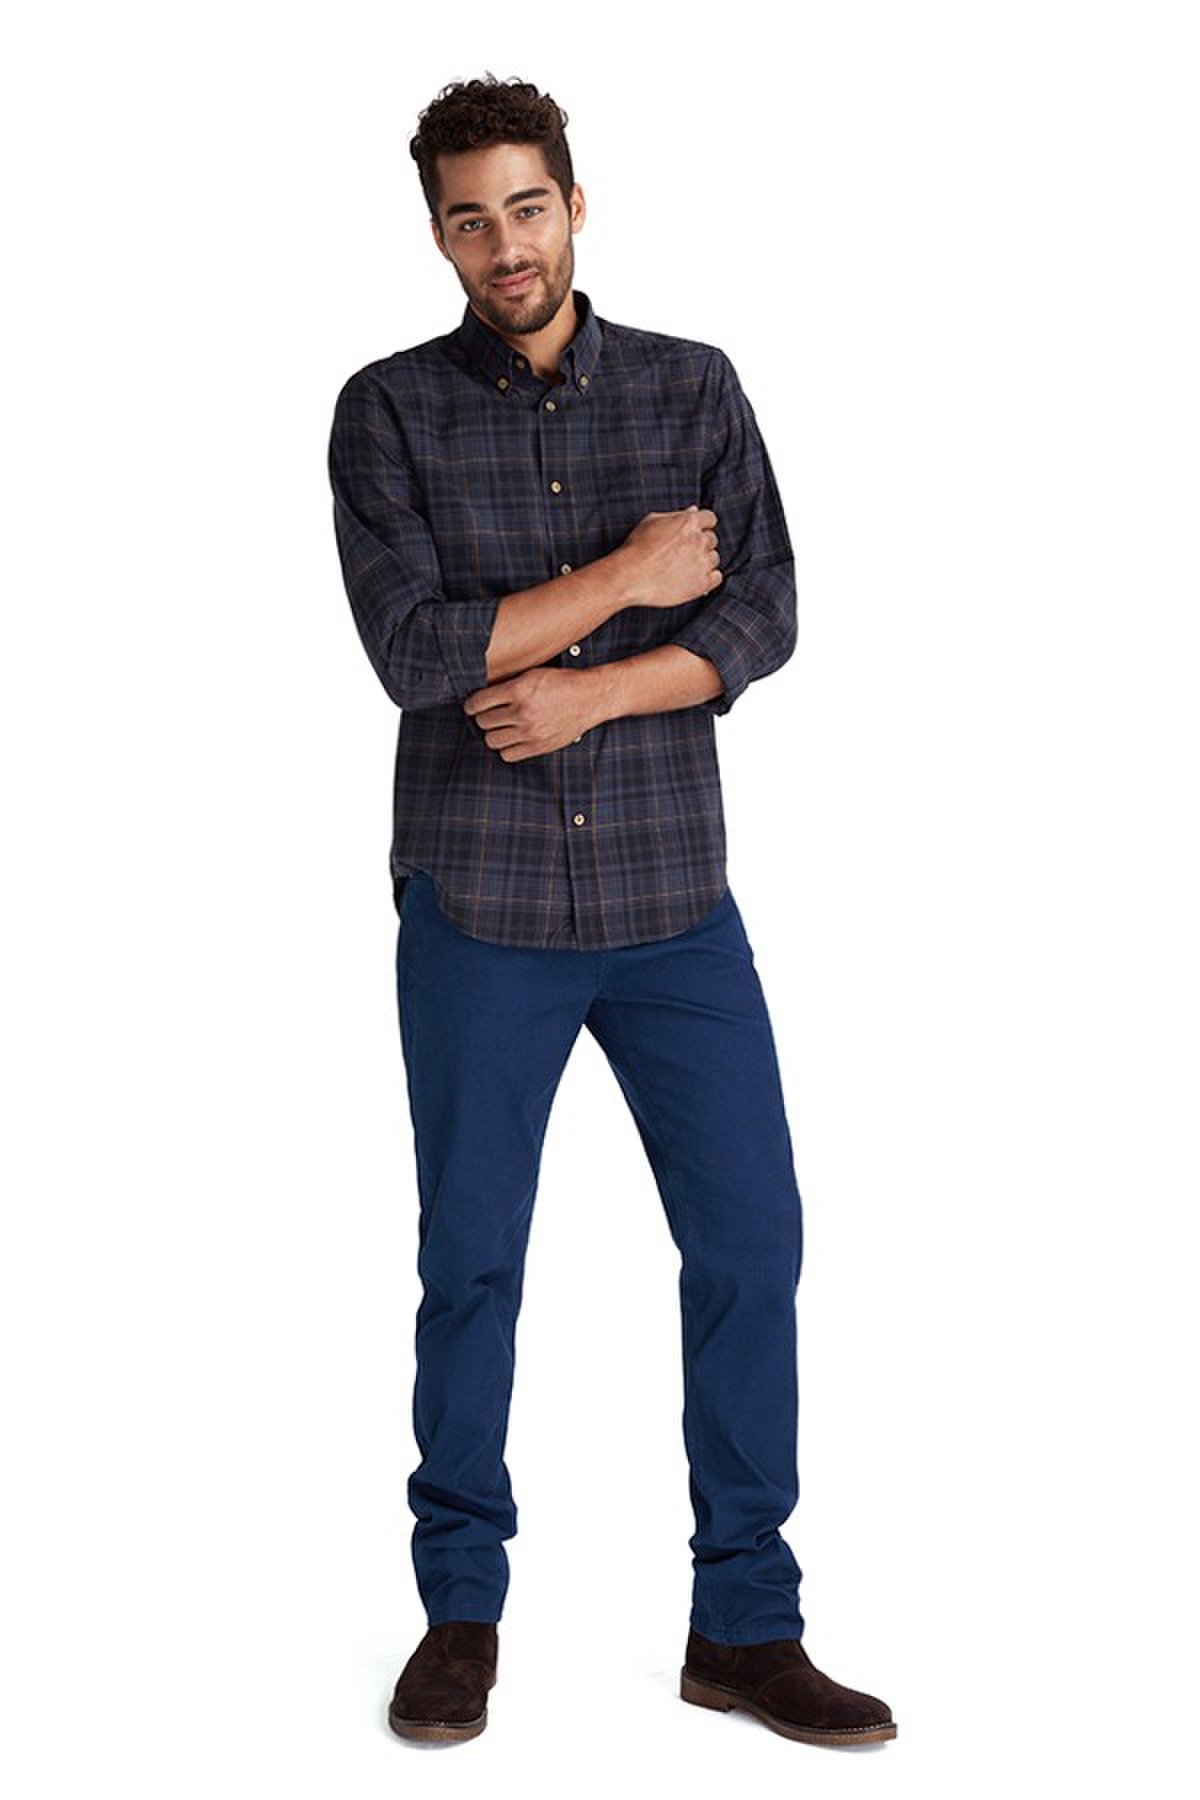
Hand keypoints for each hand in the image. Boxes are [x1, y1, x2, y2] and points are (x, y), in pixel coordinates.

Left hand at [462, 666, 603, 761]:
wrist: (590, 698)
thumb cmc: (562, 683)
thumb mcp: (533, 675)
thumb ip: (508, 686)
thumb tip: (482, 698)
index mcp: (519, 689)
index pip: (479, 702)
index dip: (471, 705)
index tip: (471, 706)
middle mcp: (523, 712)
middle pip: (483, 721)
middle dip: (482, 717)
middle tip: (488, 715)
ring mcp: (530, 732)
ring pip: (492, 740)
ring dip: (492, 733)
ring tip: (499, 727)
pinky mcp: (539, 746)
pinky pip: (508, 755)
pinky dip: (505, 748)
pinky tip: (511, 739)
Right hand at [621, 505, 721, 607]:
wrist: (631, 576)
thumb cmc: (637, 548)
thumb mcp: (652, 521)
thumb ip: (675, 515)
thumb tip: (693, 510)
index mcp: (690, 522)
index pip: (710, 518)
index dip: (701, 525)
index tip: (693, 534)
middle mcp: (699, 541)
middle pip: (712, 539)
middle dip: (700, 544)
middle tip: (683, 552)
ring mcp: (702, 563)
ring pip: (714, 558)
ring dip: (704, 561)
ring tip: (685, 566)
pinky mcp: (701, 583)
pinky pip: (716, 578)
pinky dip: (709, 578)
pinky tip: (695, 578)